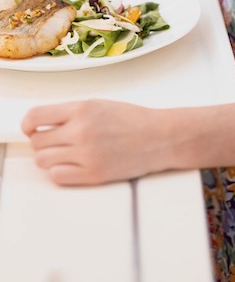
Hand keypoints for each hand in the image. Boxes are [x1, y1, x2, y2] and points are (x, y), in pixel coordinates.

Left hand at [23, 99, 170, 184]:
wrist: (159, 136)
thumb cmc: (132, 119)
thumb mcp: (100, 104)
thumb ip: (72, 113)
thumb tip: (42, 124)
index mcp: (83, 108)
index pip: (36, 116)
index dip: (28, 124)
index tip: (29, 128)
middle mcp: (81, 130)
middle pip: (38, 142)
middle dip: (41, 142)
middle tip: (53, 142)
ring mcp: (86, 154)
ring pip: (44, 160)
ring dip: (49, 157)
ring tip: (64, 153)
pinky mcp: (93, 175)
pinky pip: (57, 176)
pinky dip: (59, 172)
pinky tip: (72, 165)